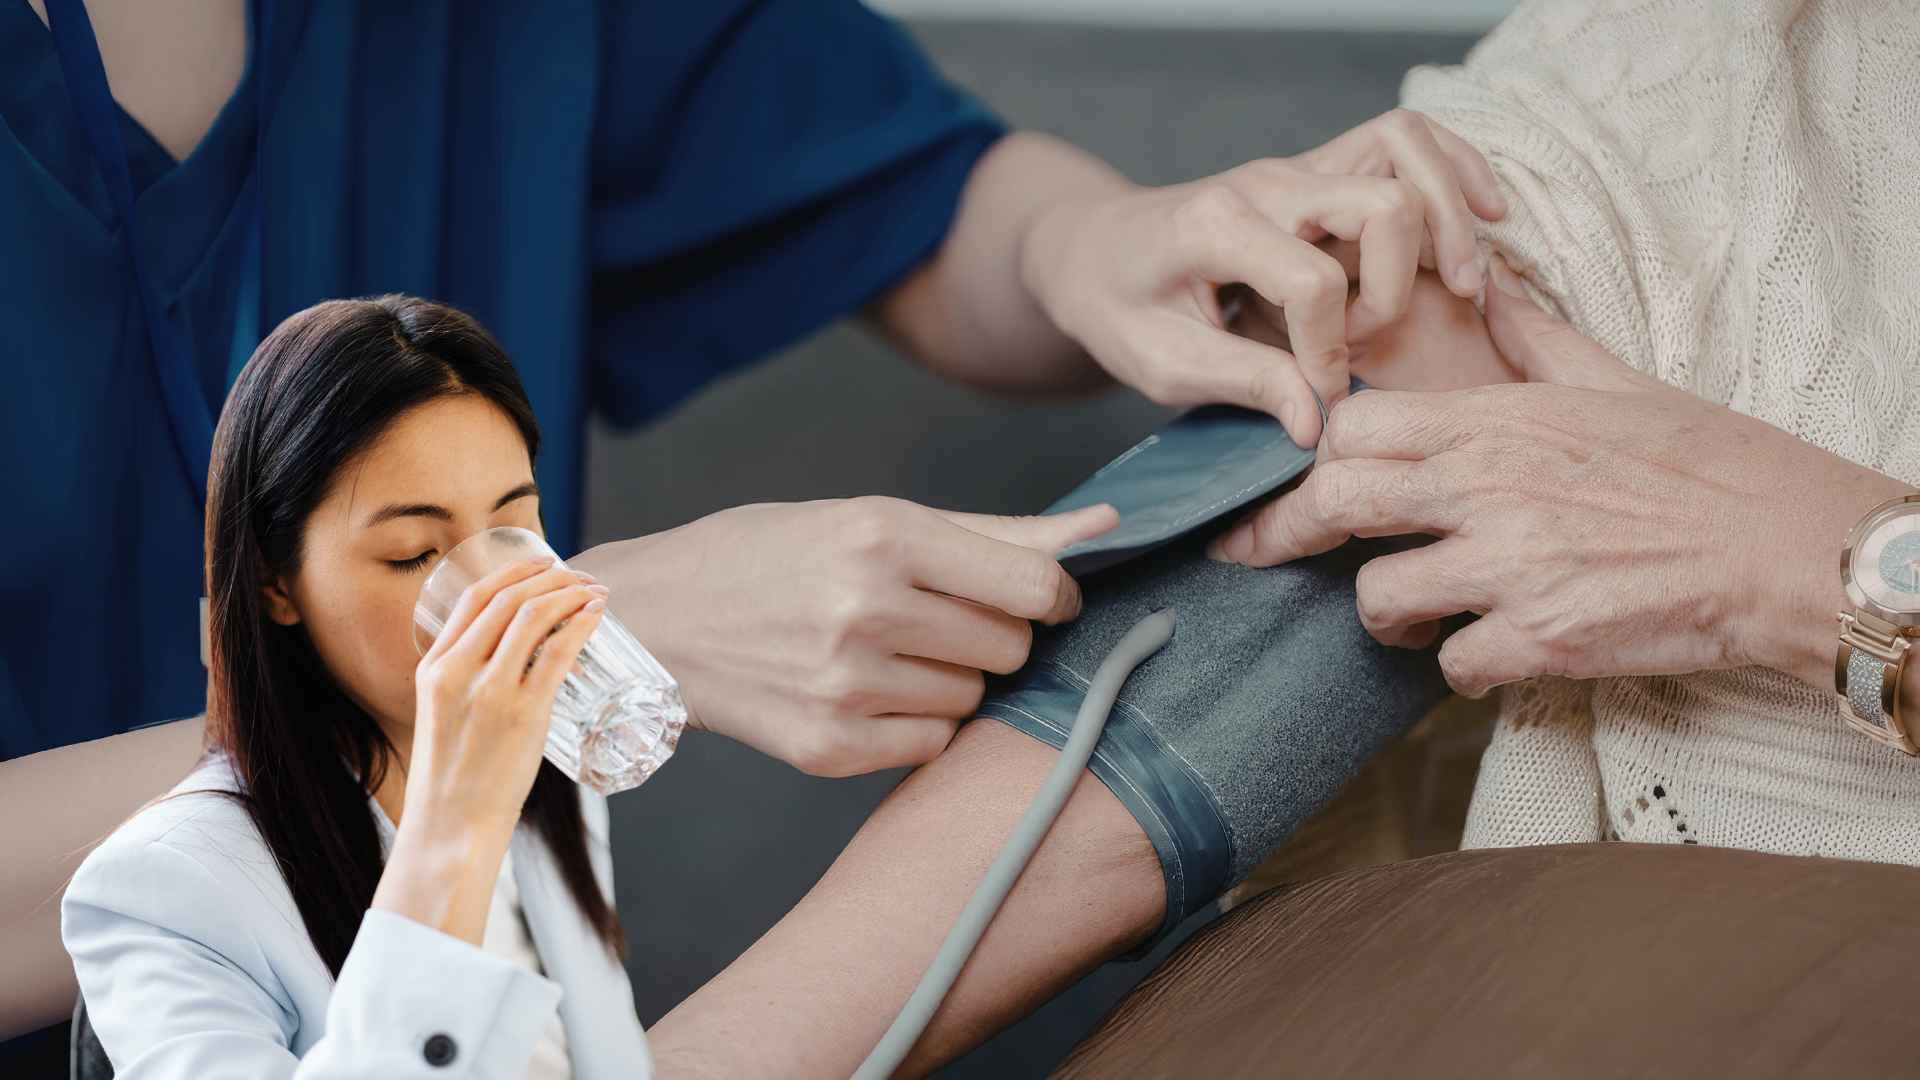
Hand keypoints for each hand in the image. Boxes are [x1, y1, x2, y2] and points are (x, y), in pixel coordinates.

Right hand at [373, 556, 605, 943]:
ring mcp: (491, 691)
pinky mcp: (524, 714)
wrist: (452, 828)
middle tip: (580, 577)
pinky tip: (596, 616)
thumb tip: (518, 661)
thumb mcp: (445, 717)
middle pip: (508, 598)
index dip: (514, 572)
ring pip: (534, 617)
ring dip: (571, 594)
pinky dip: (581, 625)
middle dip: (550, 577)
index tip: (544, 565)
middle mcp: (458, 670)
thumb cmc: (455, 779)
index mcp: (433, 668)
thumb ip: (469, 684)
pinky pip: (558, 652)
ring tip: (595, 591)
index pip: (474, 598)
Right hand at [569, 498, 1116, 776]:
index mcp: (883, 535)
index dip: (1052, 596)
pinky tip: (860, 694)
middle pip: (1011, 647)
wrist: (650, 622)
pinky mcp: (827, 747)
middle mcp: (866, 607)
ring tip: (881, 653)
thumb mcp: (869, 519)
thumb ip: (993, 532)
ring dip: (948, 681)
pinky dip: (912, 726)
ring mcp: (845, 684)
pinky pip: (930, 745)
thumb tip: (1107, 525)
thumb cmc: (765, 557)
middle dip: (988, 635)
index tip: (1037, 598)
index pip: (1036, 586)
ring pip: (973, 699)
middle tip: (929, 620)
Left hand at [1018, 109, 1506, 446]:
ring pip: (1408, 149)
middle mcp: (1265, 182)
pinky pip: (1407, 140)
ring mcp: (1299, 168)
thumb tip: (1318, 421)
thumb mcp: (1158, 362)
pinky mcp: (1322, 171)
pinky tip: (1486, 217)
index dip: (1326, 350)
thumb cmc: (1118, 307)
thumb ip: (1242, 384)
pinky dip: (1456, 168)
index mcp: (1213, 226)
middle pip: (1382, 202)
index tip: (1315, 397)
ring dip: (1447, 216)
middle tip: (1373, 337)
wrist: (1094, 249)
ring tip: (1462, 284)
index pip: (1310, 282)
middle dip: (1396, 284)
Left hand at [1207, 256, 1905, 697]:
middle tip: (1276, 552)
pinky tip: (1490, 652)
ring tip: (1414, 614)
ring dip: (1383, 614)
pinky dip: (1462, 667)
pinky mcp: (1540, 640)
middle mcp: (1488, 490)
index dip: (1315, 456)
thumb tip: (1487, 284)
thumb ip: (1531, 336)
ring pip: (1375, 598)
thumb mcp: (1613, 379)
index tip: (1303, 476)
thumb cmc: (1705, 461)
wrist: (1787, 545)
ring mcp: (1510, 567)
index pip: (1352, 428)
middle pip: (1333, 502)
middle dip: (1292, 532)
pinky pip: (1452, 665)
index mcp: (1497, 423)